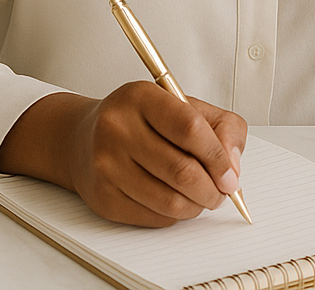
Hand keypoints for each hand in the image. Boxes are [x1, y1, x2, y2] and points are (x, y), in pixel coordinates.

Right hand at [0, 83, 246, 226]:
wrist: (82, 138)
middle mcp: (117, 128)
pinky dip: (175, 215)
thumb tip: (232, 166)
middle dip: (213, 190)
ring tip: (200, 196)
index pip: (189, 128)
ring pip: (171, 202)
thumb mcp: (183, 106)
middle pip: (182, 171)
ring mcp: (106, 164)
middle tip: (221, 192)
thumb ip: (221, 126)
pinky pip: (155, 218)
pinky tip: (173, 199)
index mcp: (140, 97)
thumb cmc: (140, 121)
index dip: (218, 156)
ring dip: (196, 206)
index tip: (230, 174)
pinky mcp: (103, 197)